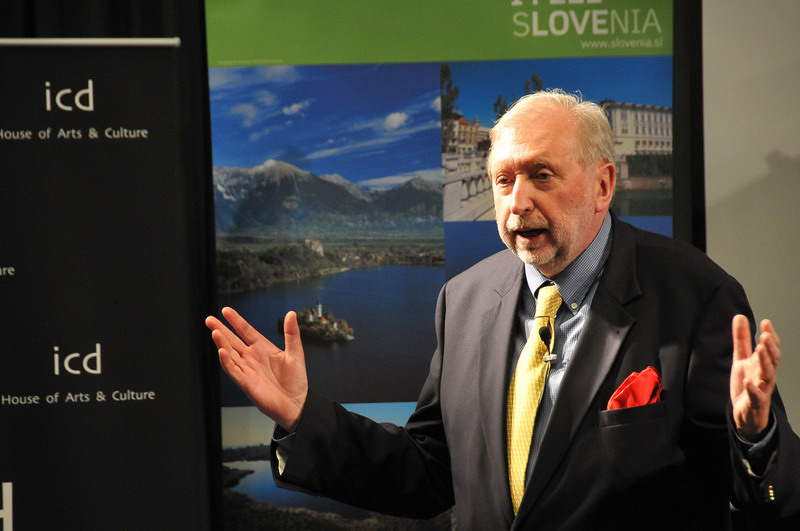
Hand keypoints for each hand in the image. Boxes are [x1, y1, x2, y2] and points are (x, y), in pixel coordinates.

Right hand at [206, 307, 307, 430]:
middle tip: (209, 320)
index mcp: (263, 348)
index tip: (226, 310)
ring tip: (215, 332)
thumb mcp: (295, 353)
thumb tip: (291, 313)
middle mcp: (252, 358)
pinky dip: (227, 361)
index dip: (236, 321)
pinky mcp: (246, 383)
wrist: (296, 404)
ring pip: (230, 354)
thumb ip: (292, 334)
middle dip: (221, 330)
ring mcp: (247, 370)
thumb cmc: (296, 381)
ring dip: (222, 344)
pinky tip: (222, 351)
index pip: (246, 331)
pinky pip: (233, 370)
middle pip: (233, 341)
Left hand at [730, 314, 780, 440]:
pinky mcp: (754, 403)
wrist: (746, 413)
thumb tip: (740, 316)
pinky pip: (755, 396)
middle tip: (765, 335)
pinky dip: (753, 389)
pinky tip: (749, 382)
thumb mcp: (741, 359)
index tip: (766, 322)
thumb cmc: (747, 384)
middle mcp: (765, 376)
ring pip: (767, 376)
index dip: (770, 336)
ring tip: (760, 350)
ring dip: (764, 363)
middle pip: (772, 361)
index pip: (770, 349)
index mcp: (763, 365)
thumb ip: (742, 340)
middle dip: (770, 348)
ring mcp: (761, 389)